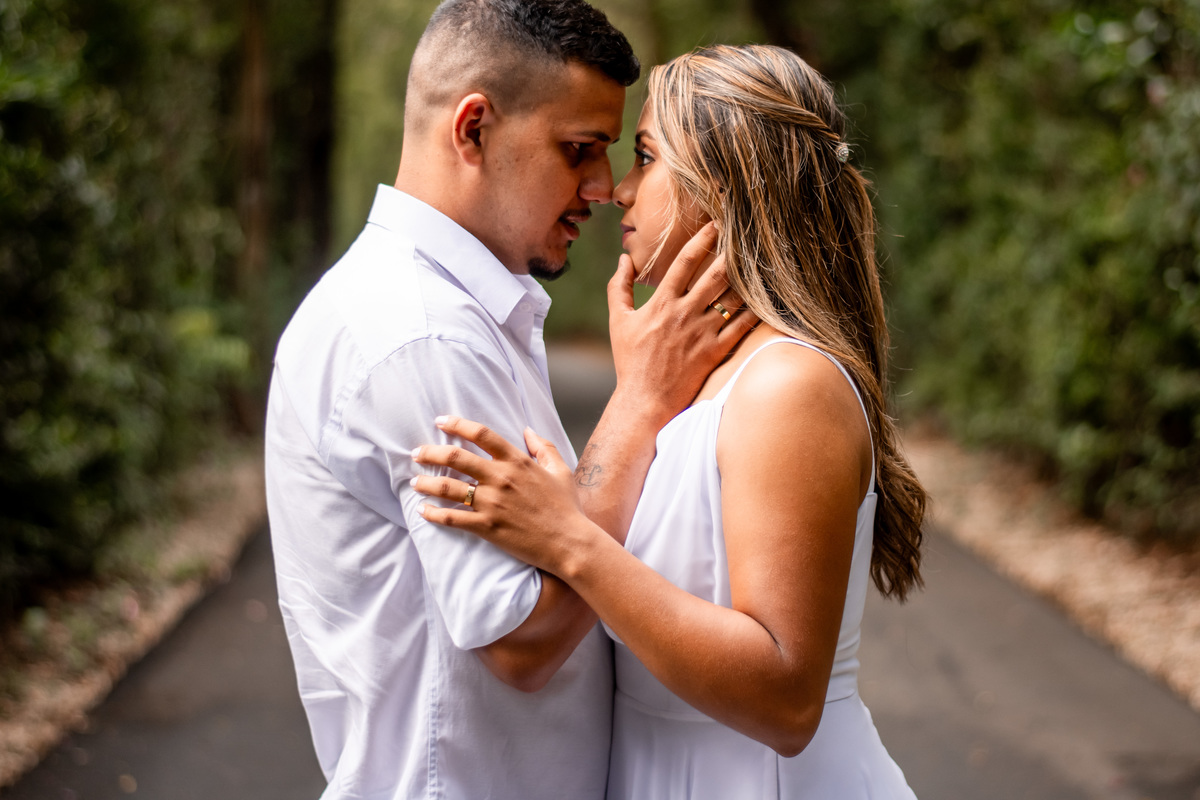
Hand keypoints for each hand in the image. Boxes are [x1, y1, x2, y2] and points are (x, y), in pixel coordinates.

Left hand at [412, 415, 599, 575]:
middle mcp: (501, 478)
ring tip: (414, 481)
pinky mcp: (487, 527)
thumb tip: (527, 429)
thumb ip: (543, 447)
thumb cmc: (567, 507)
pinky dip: (433, 514)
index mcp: (517, 461)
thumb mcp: (560, 470)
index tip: (440, 421)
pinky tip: (423, 510)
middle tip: (417, 453)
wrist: (569, 542)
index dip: (457, 424)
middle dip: (430, 452)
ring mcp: (492, 503)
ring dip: (426, 483)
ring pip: (448, 487)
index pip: (481, 434)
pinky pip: (452, 518)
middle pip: (455, 457)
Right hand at [608, 222, 757, 428]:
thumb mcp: (618, 320)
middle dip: (732, 252)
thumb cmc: (630, 361)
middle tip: (745, 236)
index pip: (685, 261)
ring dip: (746, 279)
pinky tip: (765, 299)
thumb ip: (619, 286)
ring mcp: (702, 333)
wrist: (644, 400)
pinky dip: (754, 312)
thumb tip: (623, 259)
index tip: (716, 225)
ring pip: (732, 298)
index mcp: (661, 302)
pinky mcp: (715, 352)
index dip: (702, 240)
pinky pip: (741, 327)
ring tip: (758, 264)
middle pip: (715, 274)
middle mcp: (684, 313)